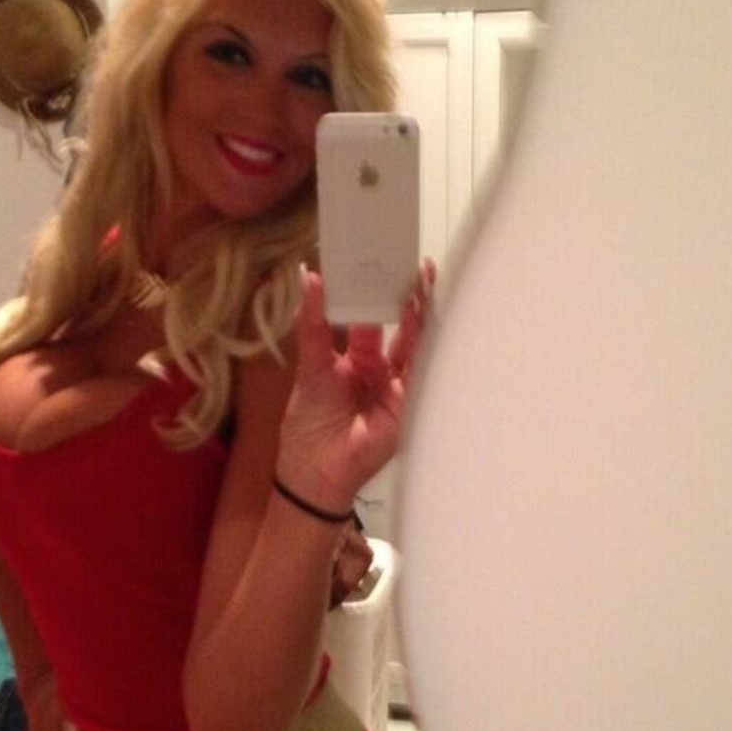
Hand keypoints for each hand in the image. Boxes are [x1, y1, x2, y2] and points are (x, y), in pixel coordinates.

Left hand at [276, 261, 434, 508]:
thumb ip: (312, 323)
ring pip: (415, 340)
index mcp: (355, 357)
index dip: (374, 290)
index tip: (378, 261)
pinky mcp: (410, 400)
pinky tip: (424, 317)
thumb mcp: (310, 365)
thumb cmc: (309, 422)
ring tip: (423, 279)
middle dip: (406, 294)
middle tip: (410, 263)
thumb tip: (307, 275)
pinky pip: (420, 366)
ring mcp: (398, 382)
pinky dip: (423, 342)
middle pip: (399, 323)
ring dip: (420, 312)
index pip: (369, 315)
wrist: (317, 469)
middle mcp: (380, 366)